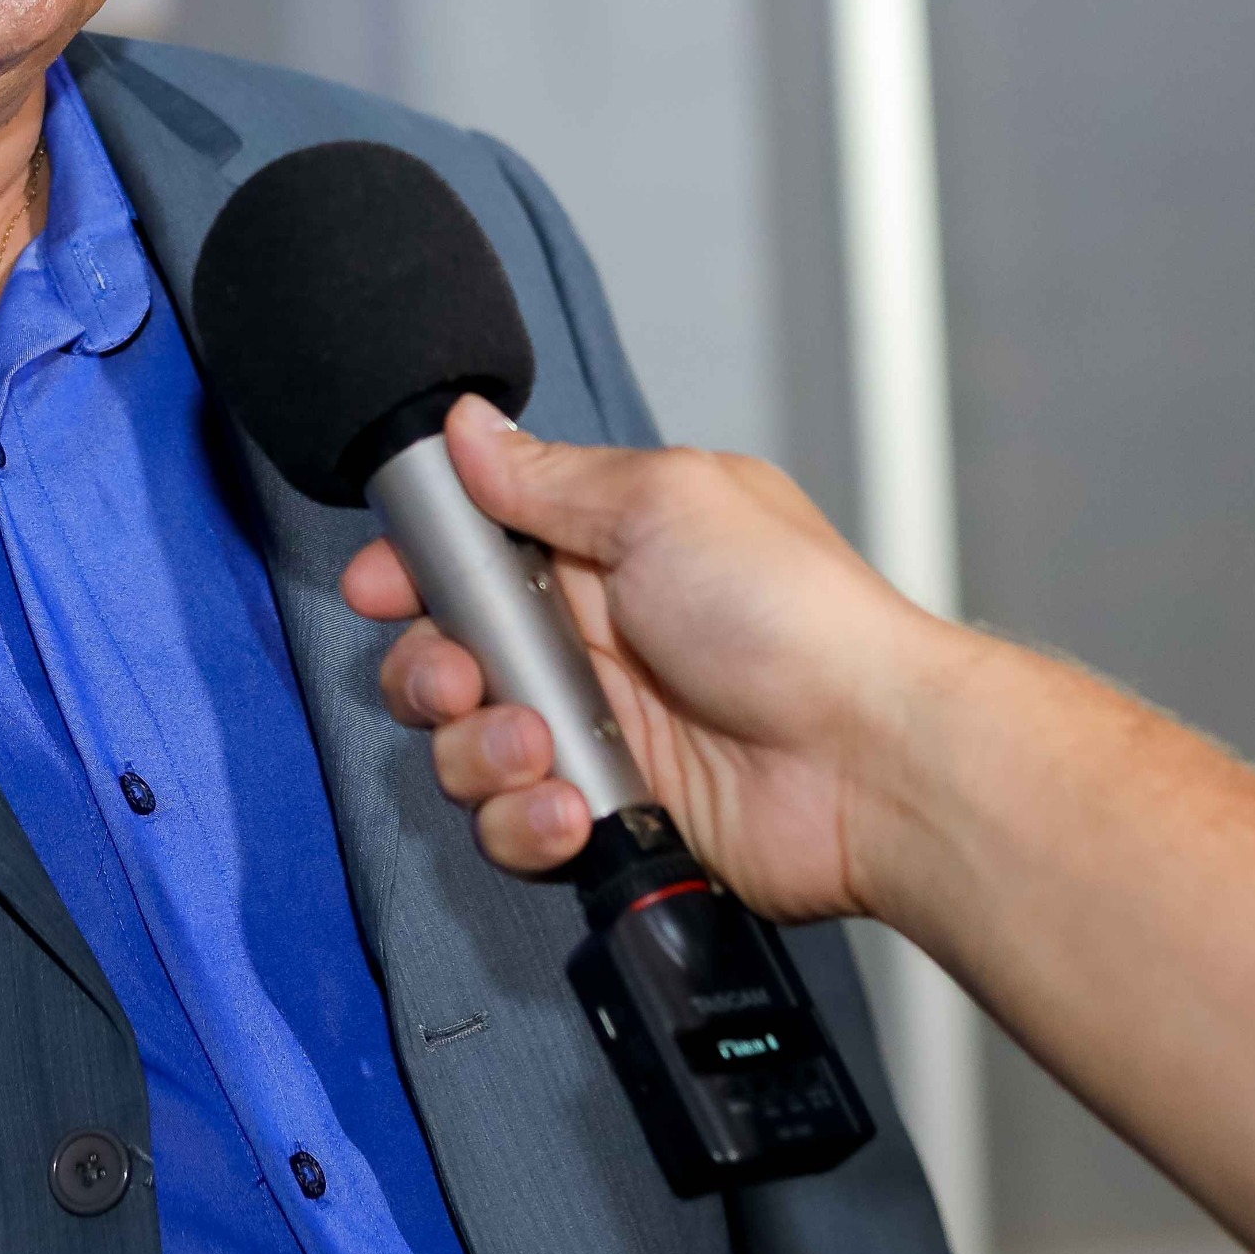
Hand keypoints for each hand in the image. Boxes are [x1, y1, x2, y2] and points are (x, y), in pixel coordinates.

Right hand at [339, 398, 956, 918]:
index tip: (381, 588)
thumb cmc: (792, 615)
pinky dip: (526, 822)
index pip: (470, 554)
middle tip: (465, 681)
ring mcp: (599, 735)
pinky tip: (573, 809)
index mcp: (602, 551)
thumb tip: (467, 425)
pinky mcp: (610, 817)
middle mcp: (591, 643)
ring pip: (467, 752)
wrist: (873, 759)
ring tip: (541, 750)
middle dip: (430, 675)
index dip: (413, 573)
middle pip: (447, 660)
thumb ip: (546, 478)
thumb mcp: (661, 505)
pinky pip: (516, 828)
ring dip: (479, 755)